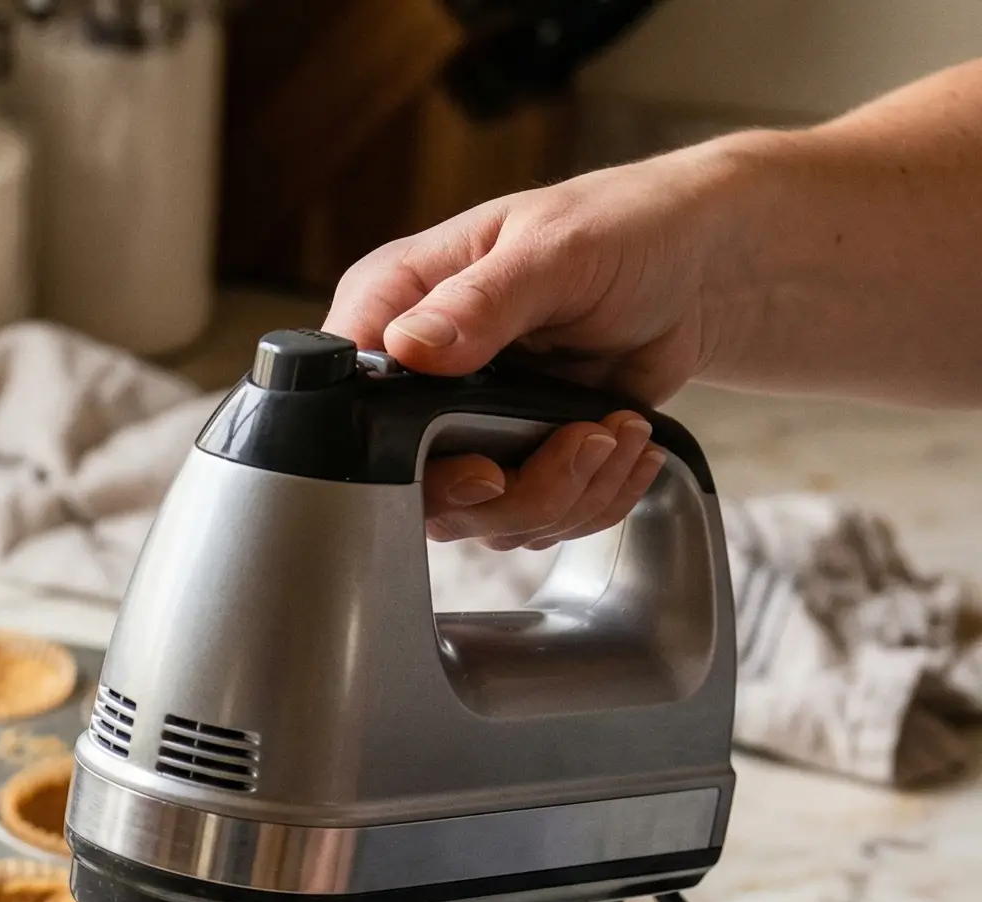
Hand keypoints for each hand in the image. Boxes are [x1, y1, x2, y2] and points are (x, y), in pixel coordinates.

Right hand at [326, 145, 753, 546]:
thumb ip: (480, 302)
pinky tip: (621, 446)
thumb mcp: (555, 251)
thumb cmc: (626, 229)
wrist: (700, 269)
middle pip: (415, 491)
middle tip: (580, 441)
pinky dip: (591, 500)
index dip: (398, 453)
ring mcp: (459, 429)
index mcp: (396, 305)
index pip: (347, 401)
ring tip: (615, 431)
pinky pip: (529, 524)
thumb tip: (406, 345)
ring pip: (478, 520)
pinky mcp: (509, 461)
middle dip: (513, 490)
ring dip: (565, 493)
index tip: (479, 463)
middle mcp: (414, 378)